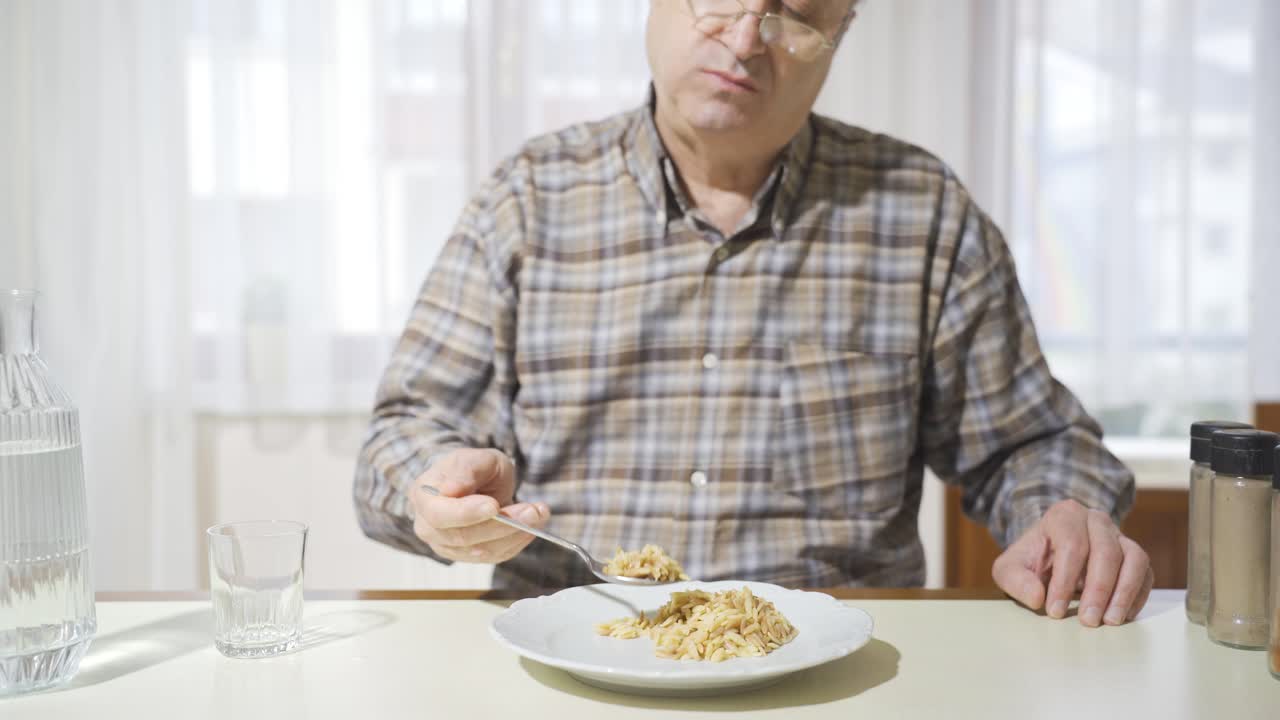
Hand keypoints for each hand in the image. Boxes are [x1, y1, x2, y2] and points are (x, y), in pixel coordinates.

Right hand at [410, 448, 549, 563]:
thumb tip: (451, 489)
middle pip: (462, 537)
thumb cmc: (472, 468)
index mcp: (423, 496)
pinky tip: (532, 526)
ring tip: (539, 513)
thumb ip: (466, 470)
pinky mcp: (468, 556)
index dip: (466, 513)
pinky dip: (517, 542)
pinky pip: (494, 556)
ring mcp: (446, 546)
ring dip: (515, 534)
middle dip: (501, 525)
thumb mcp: (474, 458)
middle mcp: (428, 527)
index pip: (439, 514)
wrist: (475, 482)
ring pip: (482, 550)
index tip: (494, 505)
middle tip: (532, 510)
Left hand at [992, 499, 1152, 626]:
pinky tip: (1122, 616)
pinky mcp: (1134, 556)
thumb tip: (1037, 597)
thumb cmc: (1030, 562)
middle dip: (1098, 590)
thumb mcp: (1010, 569)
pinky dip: (1137, 596)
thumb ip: (1016, 581)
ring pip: (1134, 559)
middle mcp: (1096, 521)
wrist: (1048, 555)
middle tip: (1088, 621)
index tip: (1055, 611)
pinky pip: (1145, 574)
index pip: (1071, 545)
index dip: (1065, 580)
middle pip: (1106, 551)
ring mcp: (1119, 536)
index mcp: (1065, 516)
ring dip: (1124, 593)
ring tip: (1110, 621)